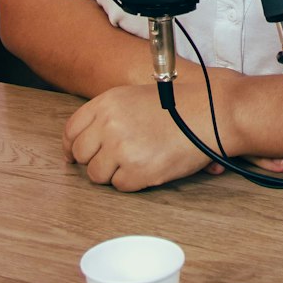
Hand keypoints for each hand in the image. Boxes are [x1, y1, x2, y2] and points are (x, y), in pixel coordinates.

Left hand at [64, 83, 225, 191]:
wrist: (210, 114)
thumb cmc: (177, 105)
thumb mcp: (134, 97)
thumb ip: (105, 116)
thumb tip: (77, 146)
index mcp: (107, 102)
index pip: (71, 130)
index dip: (71, 146)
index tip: (74, 156)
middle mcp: (109, 124)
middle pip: (81, 154)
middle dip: (94, 160)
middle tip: (113, 159)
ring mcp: (121, 149)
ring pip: (97, 174)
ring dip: (113, 172)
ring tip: (136, 160)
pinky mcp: (137, 171)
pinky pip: (120, 186)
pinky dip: (132, 181)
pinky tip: (149, 165)